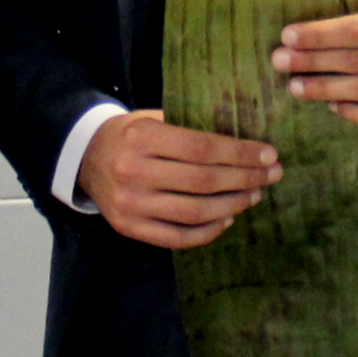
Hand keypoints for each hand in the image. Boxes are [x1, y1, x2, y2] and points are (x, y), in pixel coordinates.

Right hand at [79, 111, 279, 249]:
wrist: (85, 158)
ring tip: (255, 195)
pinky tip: (227, 218)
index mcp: (142, 138)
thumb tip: (247, 144)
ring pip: (194, 211)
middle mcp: (134, 172)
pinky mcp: (129, 228)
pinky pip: (177, 237)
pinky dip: (207, 231)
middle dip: (245, 178)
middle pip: (203, 181)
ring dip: (232, 205)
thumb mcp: (154, 119)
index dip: (240, 154)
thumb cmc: (131, 135)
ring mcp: (130, 204)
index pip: (202, 148)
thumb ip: (191, 129)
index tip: (270, 155)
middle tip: (272, 175)